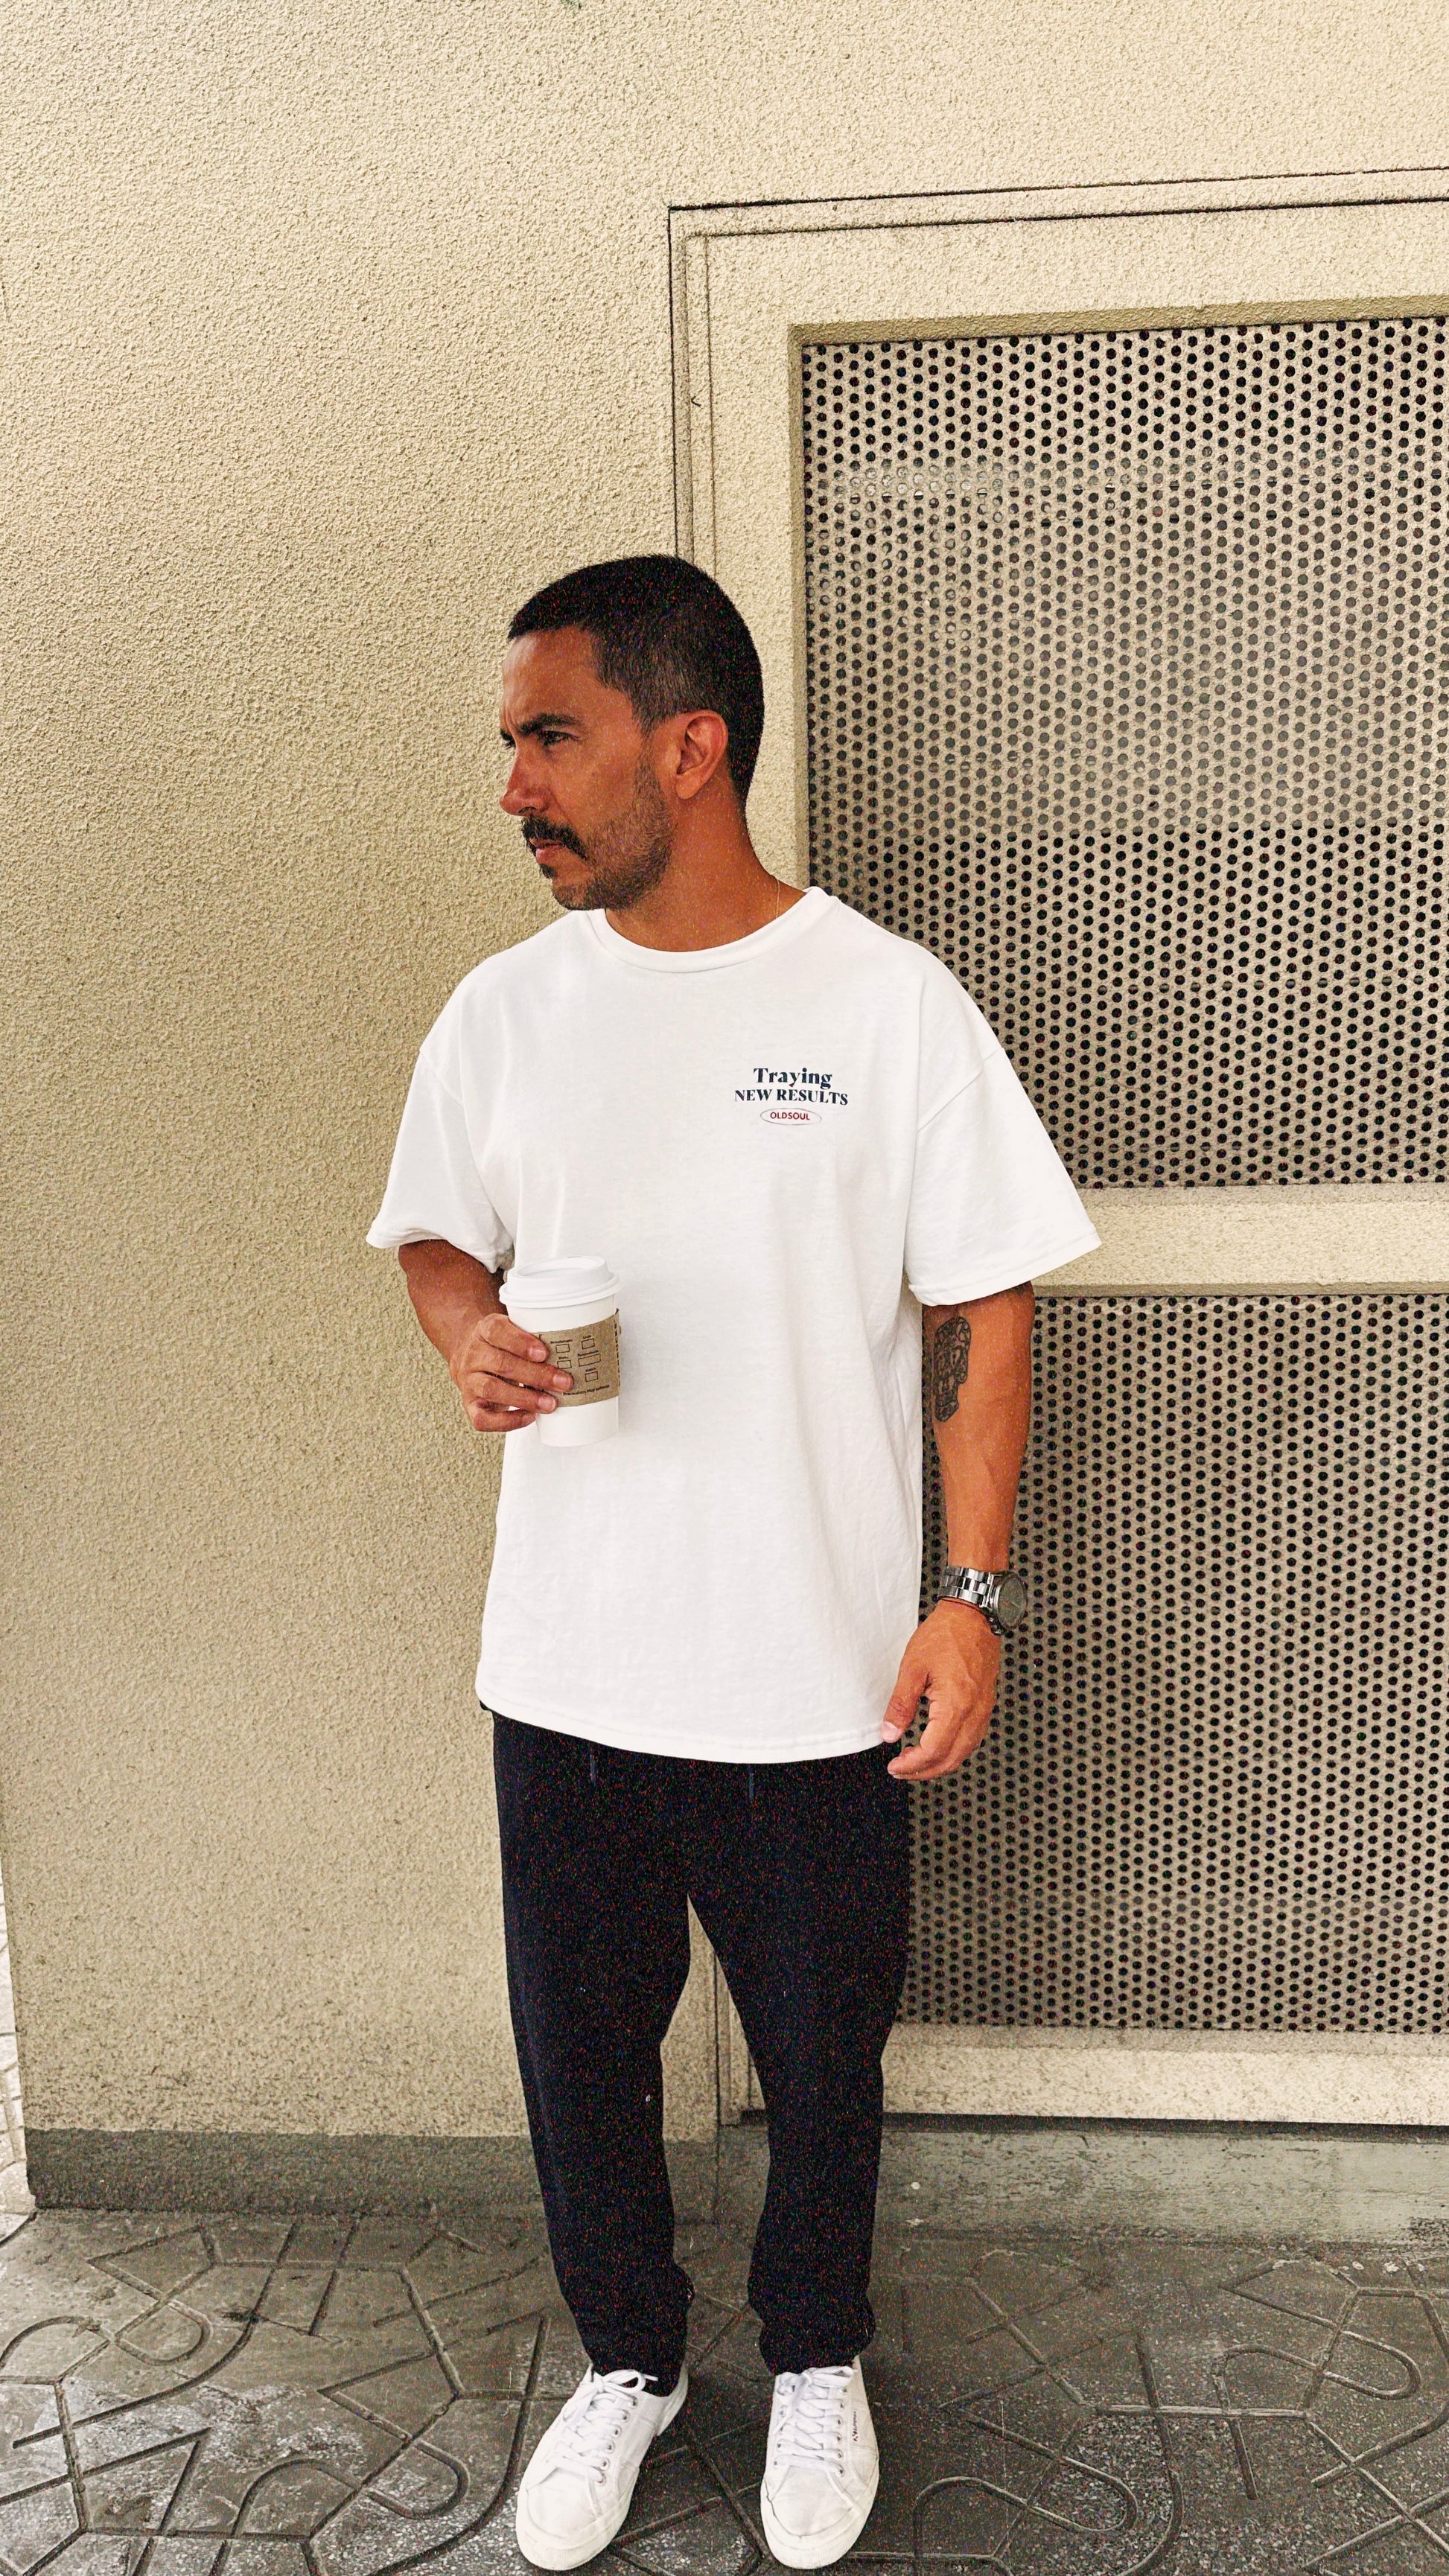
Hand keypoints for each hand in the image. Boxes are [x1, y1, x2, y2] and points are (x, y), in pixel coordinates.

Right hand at [449, 1311, 572, 1432]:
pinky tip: (529, 1417)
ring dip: (524, 1399)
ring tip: (550, 1404)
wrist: (472, 1359)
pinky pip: (483, 1418)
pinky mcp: (470, 1405)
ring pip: (492, 1389)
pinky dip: (507, 1421)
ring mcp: (469, 1381)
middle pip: (501, 1364)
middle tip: (563, 1383)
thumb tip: (573, 1352)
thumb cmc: (503, 1346)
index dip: (520, 1343)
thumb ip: (535, 1337)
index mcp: (485, 1330)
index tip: (544, 1353)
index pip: (497, 1331)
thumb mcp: (514, 1331)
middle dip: (535, 1375)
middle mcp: (473, 1355)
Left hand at [881, 1602, 1001, 1779]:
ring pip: (964, 1752)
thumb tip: (890, 1734)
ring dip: (940, 1763)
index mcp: (955, 1705)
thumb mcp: (912, 1668)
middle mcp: (974, 1712)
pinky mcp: (986, 1704)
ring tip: (916, 1761)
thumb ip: (901, 1705)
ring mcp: (984, 1709)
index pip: (933, 1751)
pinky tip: (939, 1745)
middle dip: (924, 1771)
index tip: (895, 1766)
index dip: (912, 1765)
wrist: (974, 1615)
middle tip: (902, 1769)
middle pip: (951, 1759)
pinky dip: (954, 1750)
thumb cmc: (946, 1634)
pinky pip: (973, 1738)